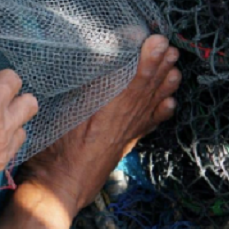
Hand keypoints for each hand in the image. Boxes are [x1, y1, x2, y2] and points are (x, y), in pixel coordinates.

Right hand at [17, 34, 179, 218]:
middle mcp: (122, 122)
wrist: (58, 188)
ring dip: (165, 86)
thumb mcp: (61, 115)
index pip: (133, 80)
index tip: (156, 40)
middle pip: (146, 90)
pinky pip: (147, 126)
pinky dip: (160, 113)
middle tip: (171, 48)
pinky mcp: (122, 146)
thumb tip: (98, 62)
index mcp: (107, 112)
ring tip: (176, 69)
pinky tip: (169, 104)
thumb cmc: (53, 152)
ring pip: (151, 106)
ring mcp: (125, 135)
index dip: (147, 59)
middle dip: (160, 67)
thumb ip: (81, 90)